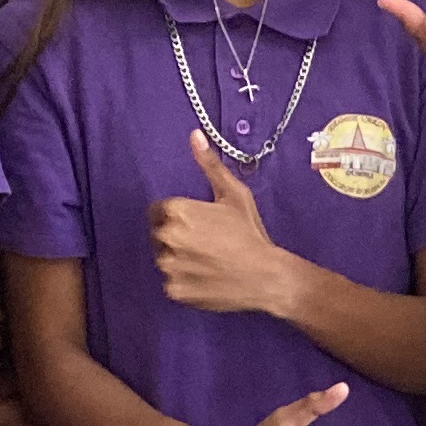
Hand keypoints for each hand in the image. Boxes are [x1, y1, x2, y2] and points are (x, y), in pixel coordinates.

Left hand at [151, 131, 309, 320]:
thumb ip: (209, 165)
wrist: (266, 276)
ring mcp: (168, 266)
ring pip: (164, 259)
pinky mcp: (173, 290)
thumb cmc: (250, 233)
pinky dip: (184, 281)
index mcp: (176, 211)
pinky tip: (205, 277)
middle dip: (177, 237)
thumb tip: (194, 135)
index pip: (159, 211)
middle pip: (159, 234)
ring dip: (179, 259)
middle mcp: (166, 237)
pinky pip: (171, 282)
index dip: (178, 216)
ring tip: (206, 261)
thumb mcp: (234, 194)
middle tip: (205, 244)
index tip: (198, 225)